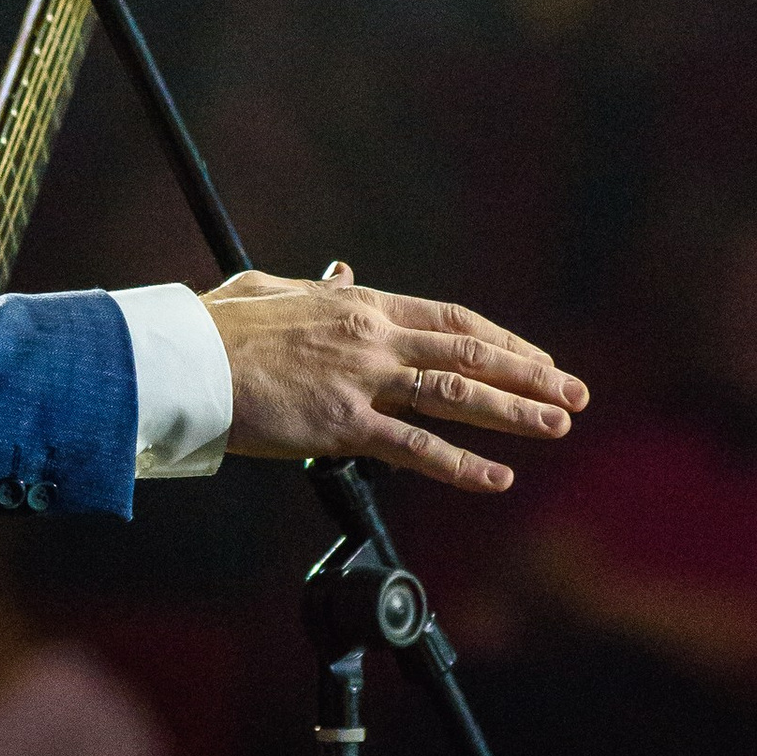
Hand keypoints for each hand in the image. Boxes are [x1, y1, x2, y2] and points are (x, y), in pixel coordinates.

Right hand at [203, 264, 586, 493]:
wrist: (182, 359)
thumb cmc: (215, 327)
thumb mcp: (271, 292)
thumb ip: (316, 290)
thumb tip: (341, 276)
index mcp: (362, 308)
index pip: (452, 321)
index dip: (503, 340)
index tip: (537, 357)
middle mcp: (373, 338)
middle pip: (471, 354)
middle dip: (531, 374)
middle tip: (574, 393)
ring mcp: (361, 381)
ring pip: (458, 395)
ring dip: (516, 412)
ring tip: (559, 426)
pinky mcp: (341, 425)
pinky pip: (414, 448)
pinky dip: (461, 465)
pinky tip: (497, 479)